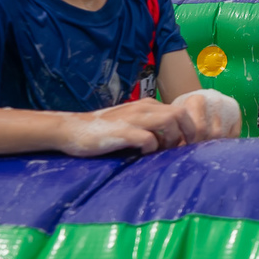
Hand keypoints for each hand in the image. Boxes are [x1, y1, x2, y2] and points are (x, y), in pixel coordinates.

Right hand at [58, 99, 184, 156]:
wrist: (71, 129)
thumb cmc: (102, 130)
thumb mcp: (131, 122)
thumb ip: (149, 125)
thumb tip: (170, 141)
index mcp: (147, 105)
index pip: (180, 111)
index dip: (187, 128)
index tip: (183, 144)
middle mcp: (143, 108)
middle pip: (180, 114)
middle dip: (186, 132)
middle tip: (180, 149)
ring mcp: (133, 118)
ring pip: (169, 121)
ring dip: (171, 140)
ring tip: (161, 152)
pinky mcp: (123, 132)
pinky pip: (149, 139)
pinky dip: (152, 148)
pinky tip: (143, 154)